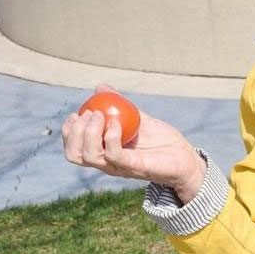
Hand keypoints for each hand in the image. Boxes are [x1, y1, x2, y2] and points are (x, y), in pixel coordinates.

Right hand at [62, 85, 204, 199]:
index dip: (69, 132)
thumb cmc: (161, 140)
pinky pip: (114, 154)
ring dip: (89, 133)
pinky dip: (110, 137)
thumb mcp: (138, 117)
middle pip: (75, 155)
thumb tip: (101, 86)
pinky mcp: (134, 167)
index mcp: (104, 153)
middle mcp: (107, 162)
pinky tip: (116, 123)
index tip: (76, 113)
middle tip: (88, 114)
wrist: (185, 157)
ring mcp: (119, 167)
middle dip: (74, 133)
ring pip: (90, 157)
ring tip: (100, 115)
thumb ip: (119, 104)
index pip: (74, 149)